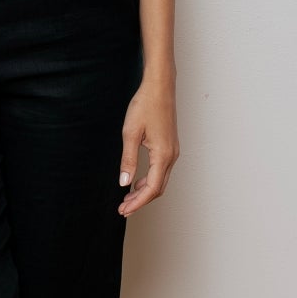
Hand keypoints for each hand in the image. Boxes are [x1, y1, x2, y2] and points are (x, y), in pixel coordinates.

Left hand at [117, 76, 179, 214]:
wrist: (160, 87)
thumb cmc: (145, 105)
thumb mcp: (130, 133)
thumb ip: (128, 160)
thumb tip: (124, 183)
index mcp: (163, 155)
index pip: (151, 189)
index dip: (137, 203)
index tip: (123, 210)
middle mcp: (171, 156)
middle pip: (158, 188)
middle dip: (140, 201)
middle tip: (123, 209)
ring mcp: (173, 151)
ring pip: (161, 180)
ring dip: (145, 192)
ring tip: (127, 198)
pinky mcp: (170, 146)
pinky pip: (162, 170)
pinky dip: (150, 181)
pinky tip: (137, 182)